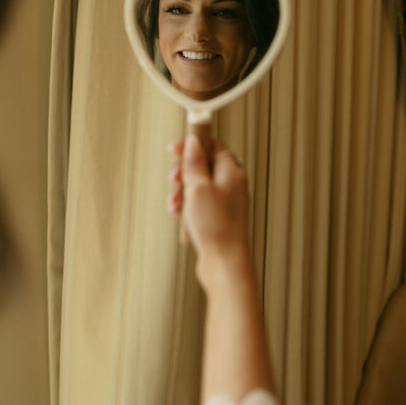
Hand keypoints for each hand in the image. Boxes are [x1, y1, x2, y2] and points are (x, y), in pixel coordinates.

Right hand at [168, 134, 250, 284]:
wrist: (225, 262)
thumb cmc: (216, 225)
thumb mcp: (198, 187)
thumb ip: (194, 162)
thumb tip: (193, 142)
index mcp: (232, 171)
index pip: (212, 145)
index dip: (192, 146)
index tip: (173, 150)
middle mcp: (231, 184)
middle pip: (203, 166)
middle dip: (184, 173)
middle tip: (174, 180)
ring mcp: (225, 202)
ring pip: (198, 186)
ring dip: (182, 192)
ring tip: (175, 204)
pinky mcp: (218, 217)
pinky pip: (199, 204)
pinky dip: (187, 206)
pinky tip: (178, 214)